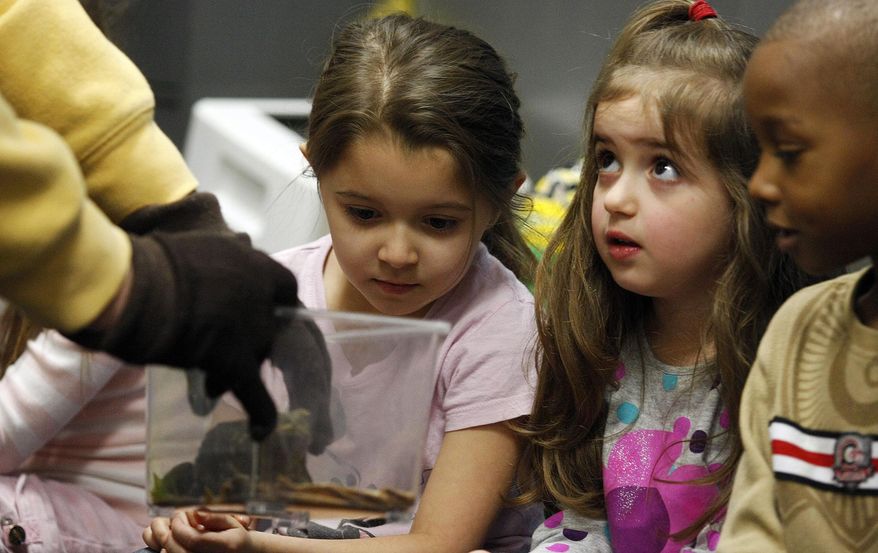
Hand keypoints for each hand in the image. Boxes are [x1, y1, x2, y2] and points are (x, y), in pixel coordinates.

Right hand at [67, 193, 302, 439]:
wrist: (137, 286)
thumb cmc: (156, 264)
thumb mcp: (200, 250)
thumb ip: (221, 263)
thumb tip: (226, 263)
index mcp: (255, 265)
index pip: (284, 285)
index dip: (275, 300)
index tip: (262, 307)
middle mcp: (261, 297)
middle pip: (268, 326)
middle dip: (246, 339)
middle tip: (218, 346)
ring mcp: (251, 330)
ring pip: (257, 355)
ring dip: (235, 366)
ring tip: (211, 382)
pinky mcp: (235, 361)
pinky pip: (254, 392)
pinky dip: (261, 413)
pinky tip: (260, 432)